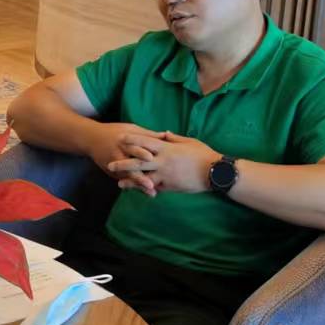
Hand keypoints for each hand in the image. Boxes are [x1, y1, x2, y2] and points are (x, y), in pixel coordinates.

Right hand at [83, 122, 165, 194]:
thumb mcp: (130, 129)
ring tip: (152, 193)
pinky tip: (146, 193)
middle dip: (140, 176)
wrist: (91, 139)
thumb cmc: (114, 132)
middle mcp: (119, 154)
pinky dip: (136, 187)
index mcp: (124, 141)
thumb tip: (166, 135)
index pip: (133, 147)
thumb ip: (147, 135)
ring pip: (129, 177)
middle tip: (151, 184)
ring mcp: (116, 166)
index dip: (141, 152)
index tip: (151, 158)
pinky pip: (126, 181)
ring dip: (140, 186)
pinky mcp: (114, 173)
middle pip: (130, 166)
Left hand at [106, 131, 221, 195]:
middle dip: (123, 163)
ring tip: (119, 183)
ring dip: (130, 180)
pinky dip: (145, 189)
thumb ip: (174, 138)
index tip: (120, 138)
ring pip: (143, 178)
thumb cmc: (204, 154)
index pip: (145, 142)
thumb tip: (163, 134)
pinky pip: (155, 187)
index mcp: (167, 148)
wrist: (214, 173)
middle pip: (138, 162)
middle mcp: (163, 161)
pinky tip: (137, 191)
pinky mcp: (169, 186)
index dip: (132, 139)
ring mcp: (165, 175)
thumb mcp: (189, 141)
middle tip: (110, 164)